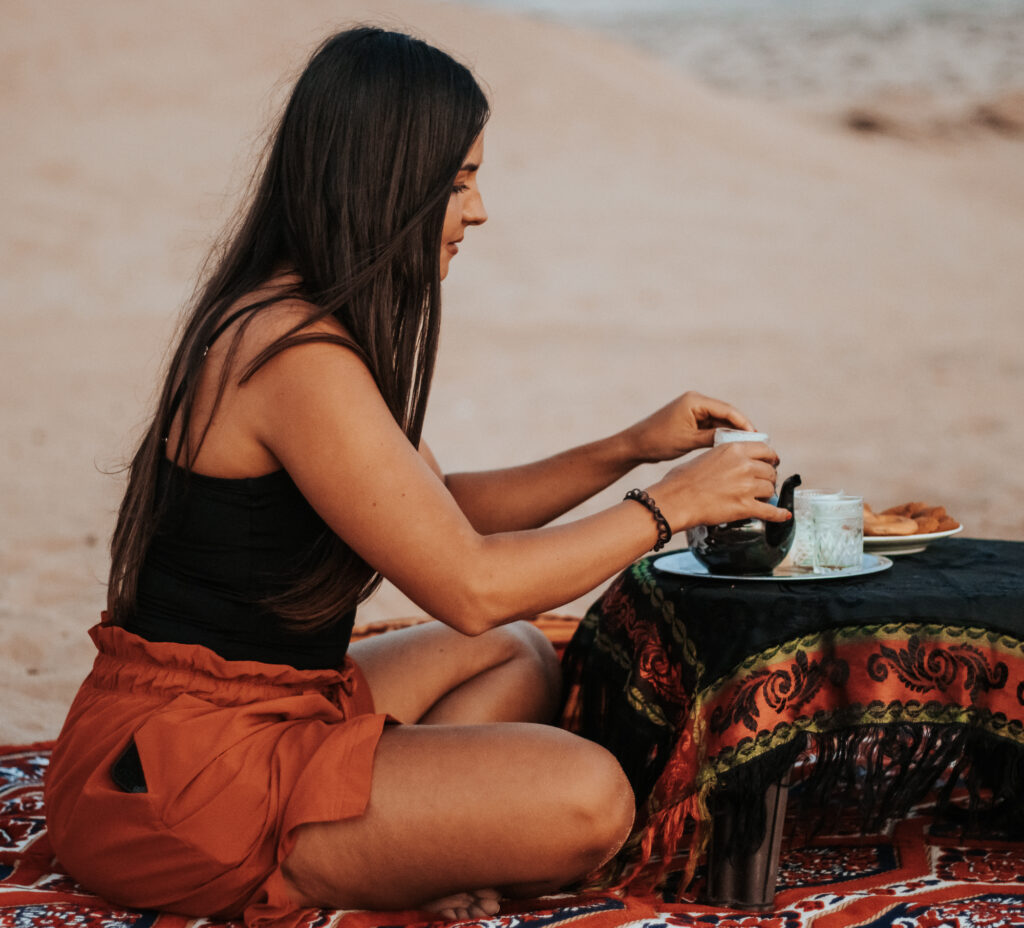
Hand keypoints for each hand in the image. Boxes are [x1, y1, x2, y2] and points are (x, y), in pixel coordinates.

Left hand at [625, 391, 756, 463]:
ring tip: (747, 447)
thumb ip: (714, 437)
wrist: (636, 445)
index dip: (744, 423)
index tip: (757, 436)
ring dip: (731, 432)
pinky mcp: (690, 418)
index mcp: (694, 401)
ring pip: (719, 420)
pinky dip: (720, 434)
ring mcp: (693, 409)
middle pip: (725, 413)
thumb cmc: (658, 441)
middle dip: (740, 428)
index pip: (727, 410)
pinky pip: (711, 425)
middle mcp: (695, 401)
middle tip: (757, 443)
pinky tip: (730, 446)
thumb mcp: (689, 441)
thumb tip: (735, 440)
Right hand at [648, 441, 790, 530]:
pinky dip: (779, 514)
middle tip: (762, 483)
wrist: (675, 499)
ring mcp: (746, 487)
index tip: (771, 462)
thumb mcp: (706, 456)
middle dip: (768, 478)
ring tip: (760, 498)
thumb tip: (731, 464)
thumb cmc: (682, 480)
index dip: (771, 457)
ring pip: (770, 489)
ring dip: (767, 494)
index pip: (765, 450)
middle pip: (770, 471)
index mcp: (734, 450)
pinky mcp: (745, 506)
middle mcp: (744, 465)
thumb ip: (724, 458)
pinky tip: (783, 515)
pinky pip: (770, 511)